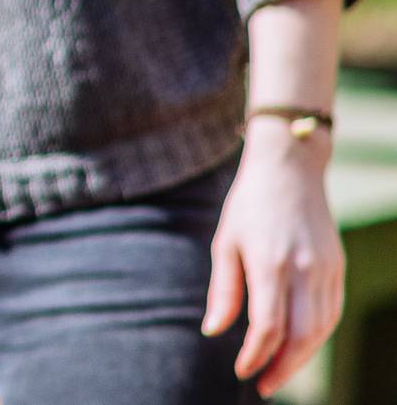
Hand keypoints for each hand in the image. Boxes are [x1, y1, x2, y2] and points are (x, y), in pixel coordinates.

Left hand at [203, 123, 344, 396]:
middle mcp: (304, 269)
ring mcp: (327, 269)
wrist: (290, 169)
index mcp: (270, 263)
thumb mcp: (225, 242)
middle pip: (302, 336)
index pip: (268, 326)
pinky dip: (318, 336)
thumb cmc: (249, 204)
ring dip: (302, 357)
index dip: (255, 355)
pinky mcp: (338, 267)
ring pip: (322, 329)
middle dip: (283, 367)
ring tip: (279, 371)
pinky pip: (332, 312)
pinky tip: (300, 345)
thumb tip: (214, 332)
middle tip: (264, 385)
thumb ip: (223, 290)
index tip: (241, 369)